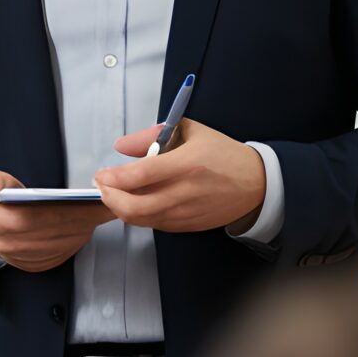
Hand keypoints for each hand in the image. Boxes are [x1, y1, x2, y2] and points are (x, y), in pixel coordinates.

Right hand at [0, 170, 110, 273]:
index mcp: (2, 223)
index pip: (42, 216)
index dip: (70, 208)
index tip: (91, 199)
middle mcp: (16, 244)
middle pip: (59, 229)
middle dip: (87, 215)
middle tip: (108, 202)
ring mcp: (28, 257)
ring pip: (66, 242)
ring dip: (87, 226)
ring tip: (103, 210)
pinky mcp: (39, 264)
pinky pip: (65, 252)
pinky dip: (80, 237)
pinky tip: (90, 224)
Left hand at [95, 118, 267, 235]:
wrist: (255, 183)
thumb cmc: (223, 154)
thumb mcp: (190, 131)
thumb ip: (152, 135)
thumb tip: (121, 146)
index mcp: (187, 163)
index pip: (141, 175)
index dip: (114, 178)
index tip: (102, 173)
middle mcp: (185, 191)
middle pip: (135, 206)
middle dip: (110, 198)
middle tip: (102, 186)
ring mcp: (186, 212)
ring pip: (141, 219)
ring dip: (120, 208)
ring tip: (113, 194)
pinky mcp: (188, 226)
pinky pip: (154, 224)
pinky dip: (139, 216)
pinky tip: (135, 203)